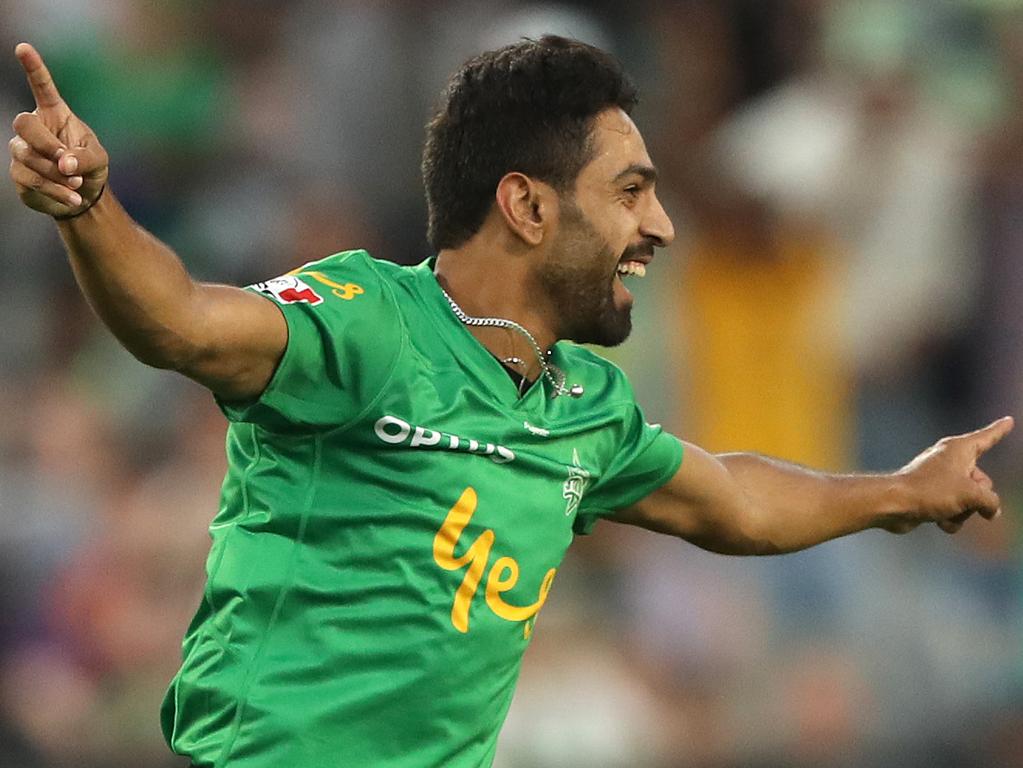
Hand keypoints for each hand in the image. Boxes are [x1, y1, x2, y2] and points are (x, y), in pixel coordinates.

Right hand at [8, 42, 107, 217]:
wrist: (83, 196)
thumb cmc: (90, 168)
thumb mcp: (98, 160)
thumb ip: (85, 157)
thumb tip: (64, 163)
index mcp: (54, 114)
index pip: (41, 87)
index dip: (33, 68)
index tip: (23, 48)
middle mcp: (34, 128)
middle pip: (23, 124)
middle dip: (45, 144)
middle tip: (67, 162)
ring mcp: (22, 151)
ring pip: (26, 156)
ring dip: (55, 174)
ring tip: (77, 184)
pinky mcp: (19, 174)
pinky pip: (30, 179)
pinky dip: (55, 190)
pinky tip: (72, 196)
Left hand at [882, 416, 1013, 534]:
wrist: (894, 504)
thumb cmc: (931, 491)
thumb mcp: (971, 495)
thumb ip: (991, 501)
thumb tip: (992, 510)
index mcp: (960, 449)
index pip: (987, 438)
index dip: (1000, 430)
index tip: (1009, 420)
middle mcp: (950, 460)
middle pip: (982, 482)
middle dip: (978, 499)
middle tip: (964, 502)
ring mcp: (940, 478)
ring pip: (968, 499)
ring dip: (962, 512)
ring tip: (946, 512)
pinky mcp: (931, 495)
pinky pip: (953, 509)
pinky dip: (950, 518)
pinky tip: (938, 521)